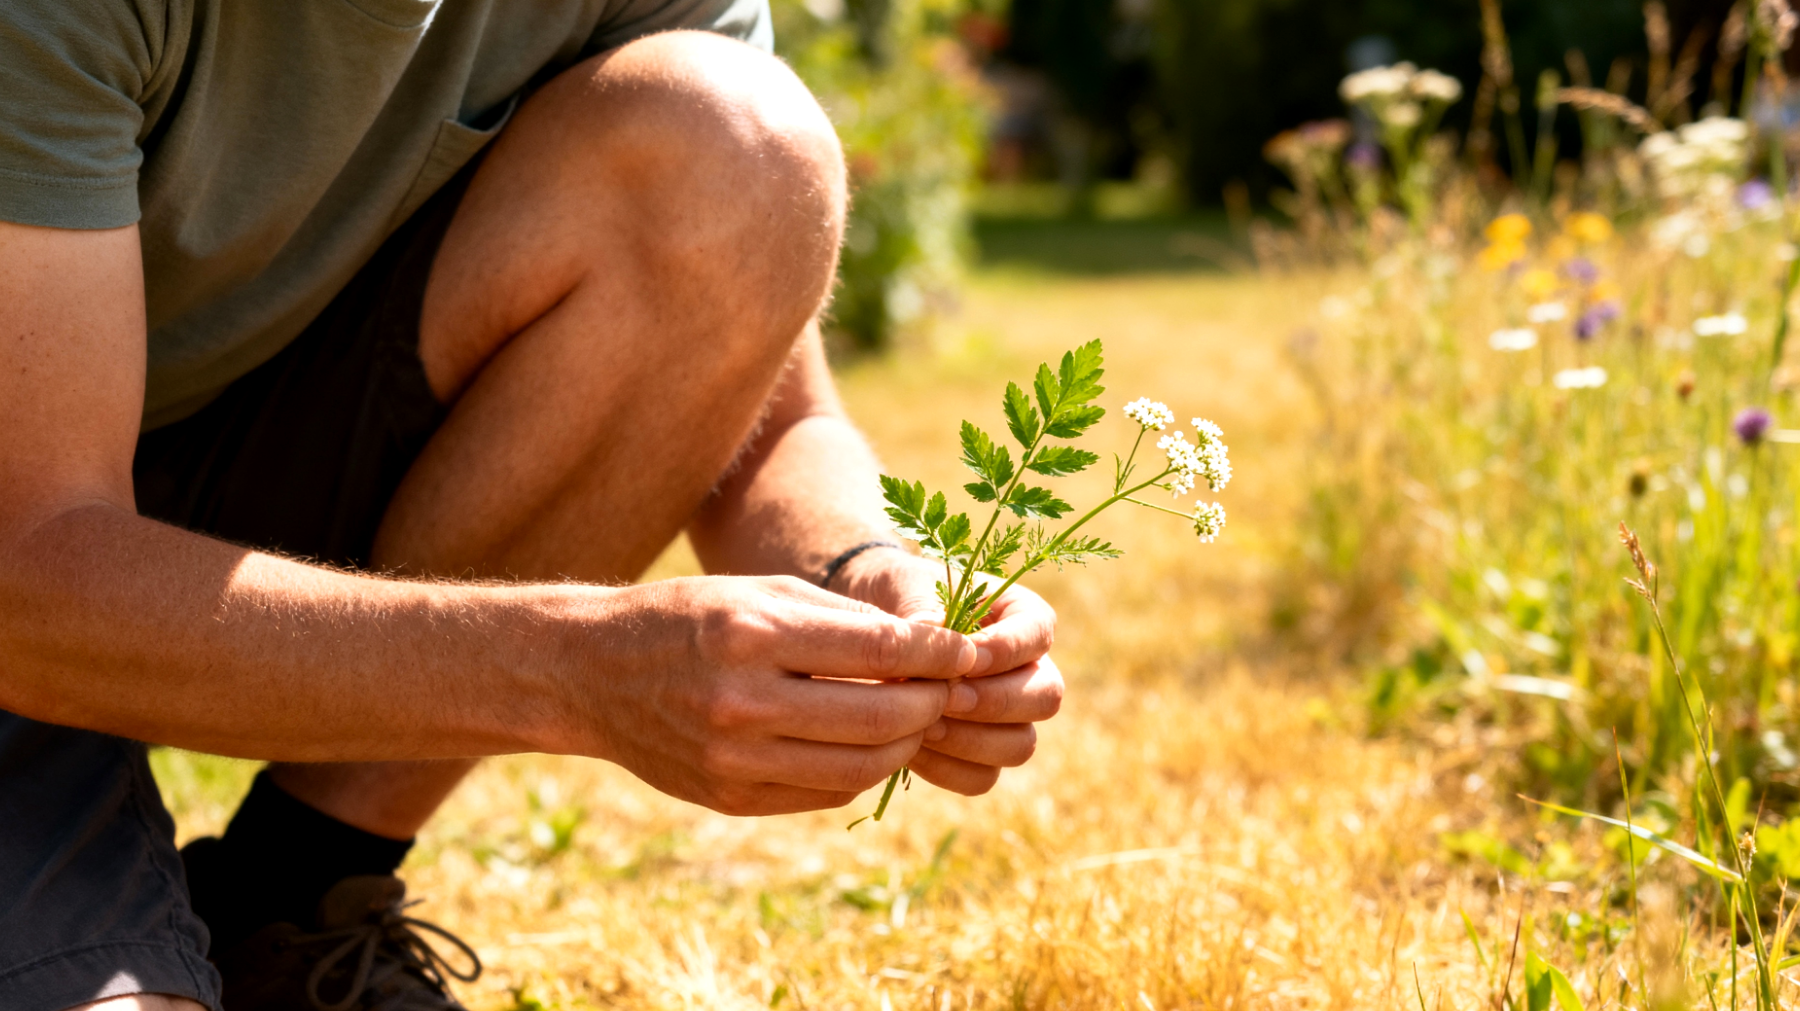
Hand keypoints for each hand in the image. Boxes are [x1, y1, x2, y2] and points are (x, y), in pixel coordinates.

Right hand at [581, 574, 975, 815]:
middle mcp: (741, 700)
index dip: (937, 654)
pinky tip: (866, 743)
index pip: (878, 651)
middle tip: (948, 688)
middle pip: (879, 716)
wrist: (592, 673)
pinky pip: (824, 792)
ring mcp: (732, 758)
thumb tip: (932, 649)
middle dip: (931, 703)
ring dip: (904, 743)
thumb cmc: (690, 617)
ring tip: (914, 718)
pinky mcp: (728, 796)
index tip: (965, 650)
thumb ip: (842, 620)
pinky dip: (860, 769)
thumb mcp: (760, 591)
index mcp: (752, 634)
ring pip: (860, 765)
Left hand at [833, 550, 1062, 794]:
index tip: (966, 657)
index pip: (1038, 634)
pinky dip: (949, 769)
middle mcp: (1028, 671)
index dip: (1008, 650)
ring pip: (1020, 745)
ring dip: (972, 740)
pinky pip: (982, 777)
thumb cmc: (900, 599)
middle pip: (1046, 697)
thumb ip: (925, 615)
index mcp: (1022, 617)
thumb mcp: (907, 589)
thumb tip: (930, 642)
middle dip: (995, 702)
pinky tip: (912, 750)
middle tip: (947, 698)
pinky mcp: (980, 755)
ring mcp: (1009, 718)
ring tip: (924, 725)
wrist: (871, 637)